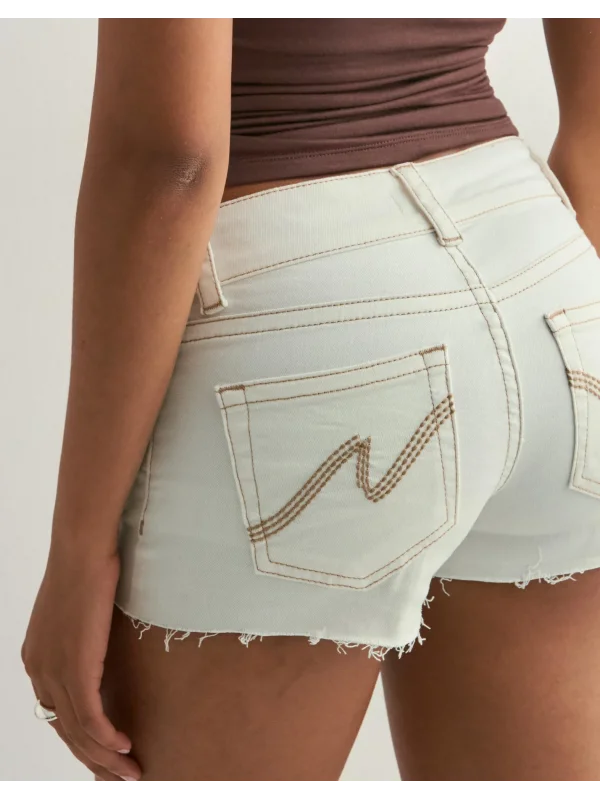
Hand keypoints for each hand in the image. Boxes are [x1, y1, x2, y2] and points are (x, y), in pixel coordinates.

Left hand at [21, 542, 141, 782]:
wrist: (81, 550)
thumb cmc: (85, 569)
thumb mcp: (76, 612)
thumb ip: (81, 639)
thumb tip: (100, 652)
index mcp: (37, 659)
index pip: (56, 713)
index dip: (79, 739)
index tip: (102, 755)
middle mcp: (39, 670)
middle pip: (66, 729)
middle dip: (94, 758)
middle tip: (119, 775)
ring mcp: (54, 670)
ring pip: (79, 729)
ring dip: (106, 756)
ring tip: (130, 770)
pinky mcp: (76, 666)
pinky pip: (91, 716)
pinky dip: (107, 737)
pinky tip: (123, 747)